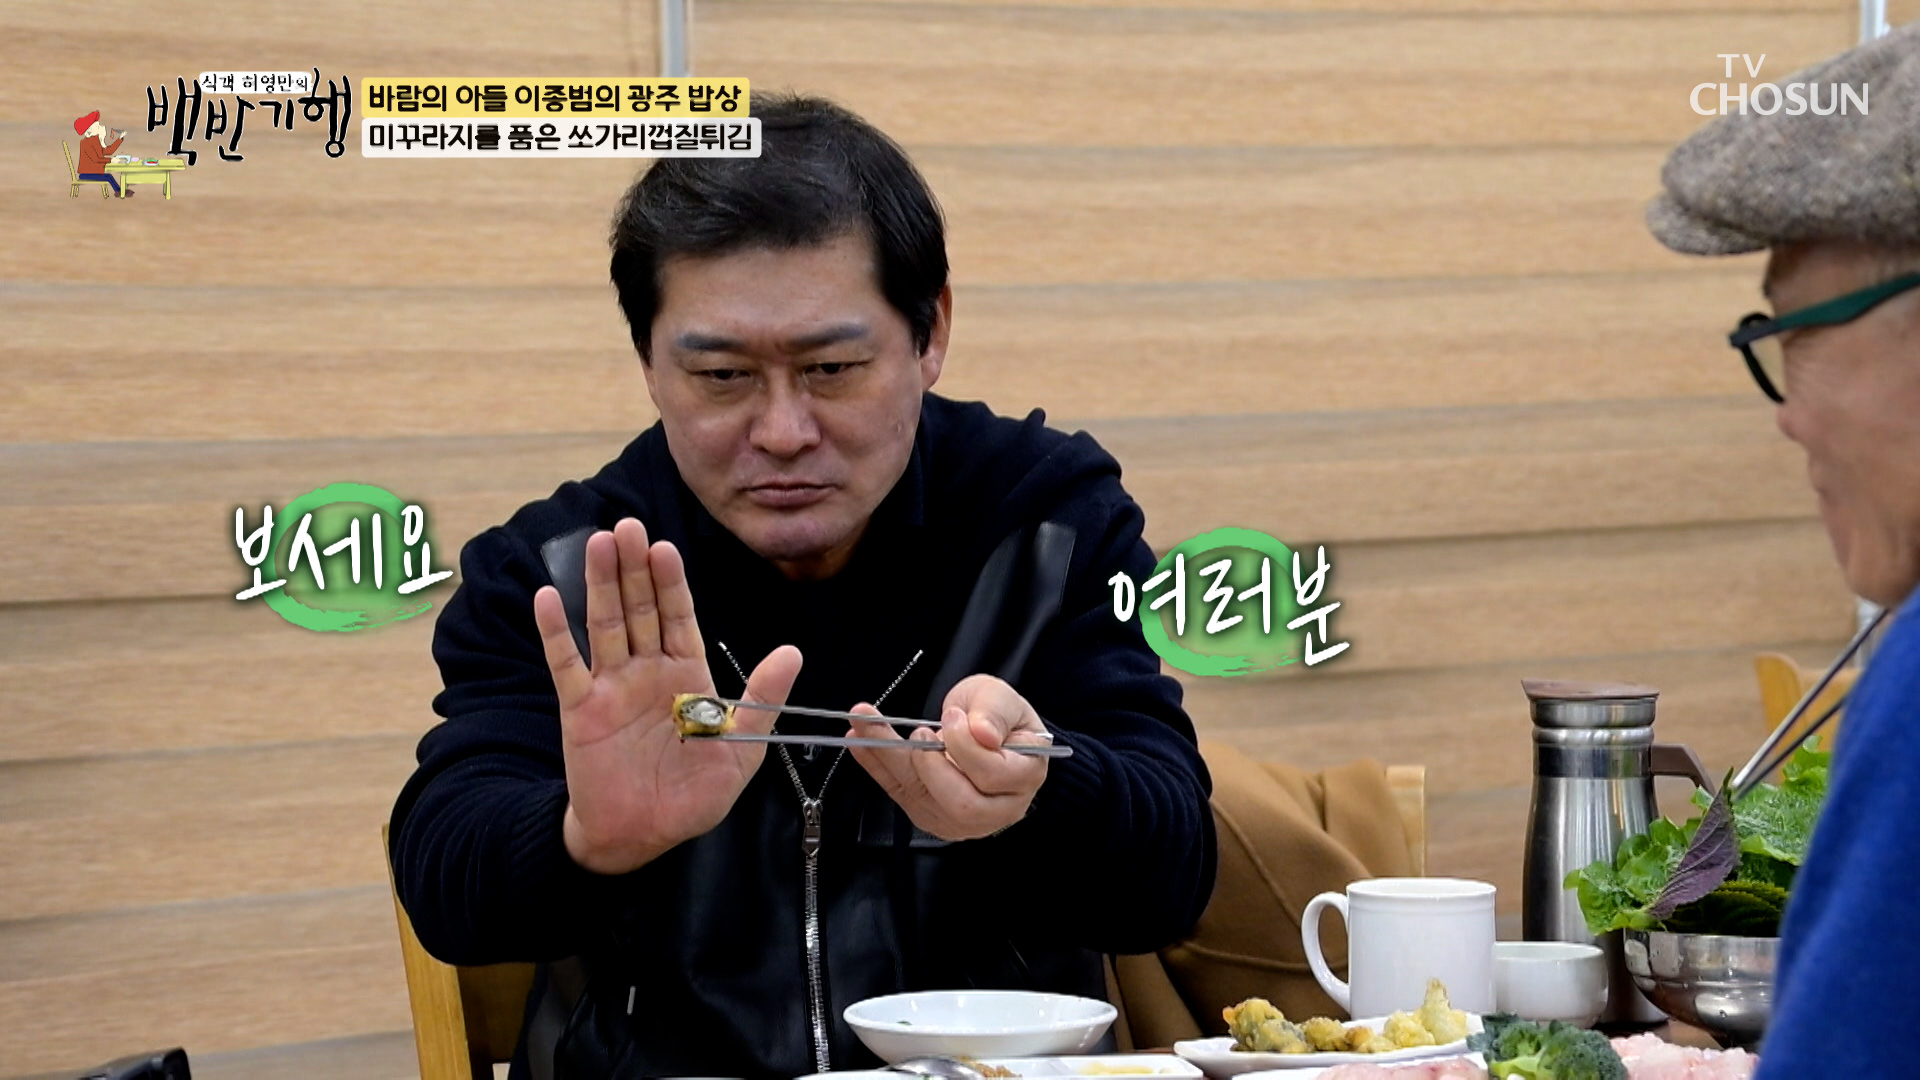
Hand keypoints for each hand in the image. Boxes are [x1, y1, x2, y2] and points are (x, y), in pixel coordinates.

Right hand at [532, 517, 801, 873]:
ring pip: (605, 625)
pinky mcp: (581, 711)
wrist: (643, 837)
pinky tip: (547, 598)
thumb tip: (792, 652)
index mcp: (686, 677)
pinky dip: (556, 633)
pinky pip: (566, 666)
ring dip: (600, 585)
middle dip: (634, 569)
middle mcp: (647, 673)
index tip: (665, 548)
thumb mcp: (740, 748)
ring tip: (599, 544)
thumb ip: (761, 698)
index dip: (671, 583)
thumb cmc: (693, 795)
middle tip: (628, 527)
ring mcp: (611, 688)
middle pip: (639, 610)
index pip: (679, 617)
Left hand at [847, 674, 1050, 840]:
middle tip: (918, 732)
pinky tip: (858, 741)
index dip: (965, 746)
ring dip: (889, 761)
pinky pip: (901, 795)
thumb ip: (994, 711)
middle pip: (960, 803)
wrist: (987, 734)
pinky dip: (876, 767)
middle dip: (928, 766)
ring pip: (923, 800)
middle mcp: (996, 808)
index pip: (992, 774)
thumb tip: (981, 734)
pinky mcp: (932, 816)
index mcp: (1023, 777)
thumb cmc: (999, 717)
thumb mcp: (1001, 698)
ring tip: (865, 726)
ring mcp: (962, 821)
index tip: (951, 717)